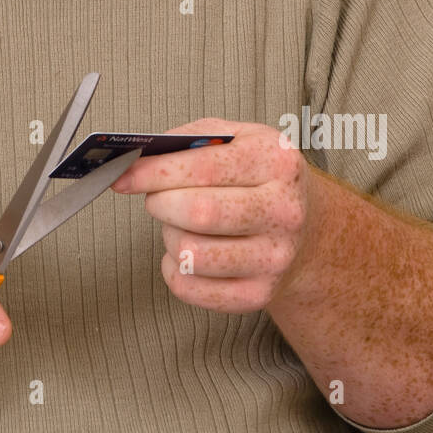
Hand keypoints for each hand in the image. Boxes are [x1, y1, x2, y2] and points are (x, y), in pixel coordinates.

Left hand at [111, 119, 313, 311]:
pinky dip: (173, 269)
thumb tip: (140, 156)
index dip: (154, 173)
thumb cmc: (260, 176)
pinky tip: (185, 252)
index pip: (203, 169)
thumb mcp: (239, 138)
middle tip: (156, 198)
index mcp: (277, 162)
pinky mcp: (259, 295)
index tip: (125, 175)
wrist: (307, 227)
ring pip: (190, 254)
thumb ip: (192, 138)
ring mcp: (275, 258)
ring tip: (178, 224)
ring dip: (169, 236)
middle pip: (198, 213)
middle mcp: (283, 212)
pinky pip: (190, 288)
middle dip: (160, 203)